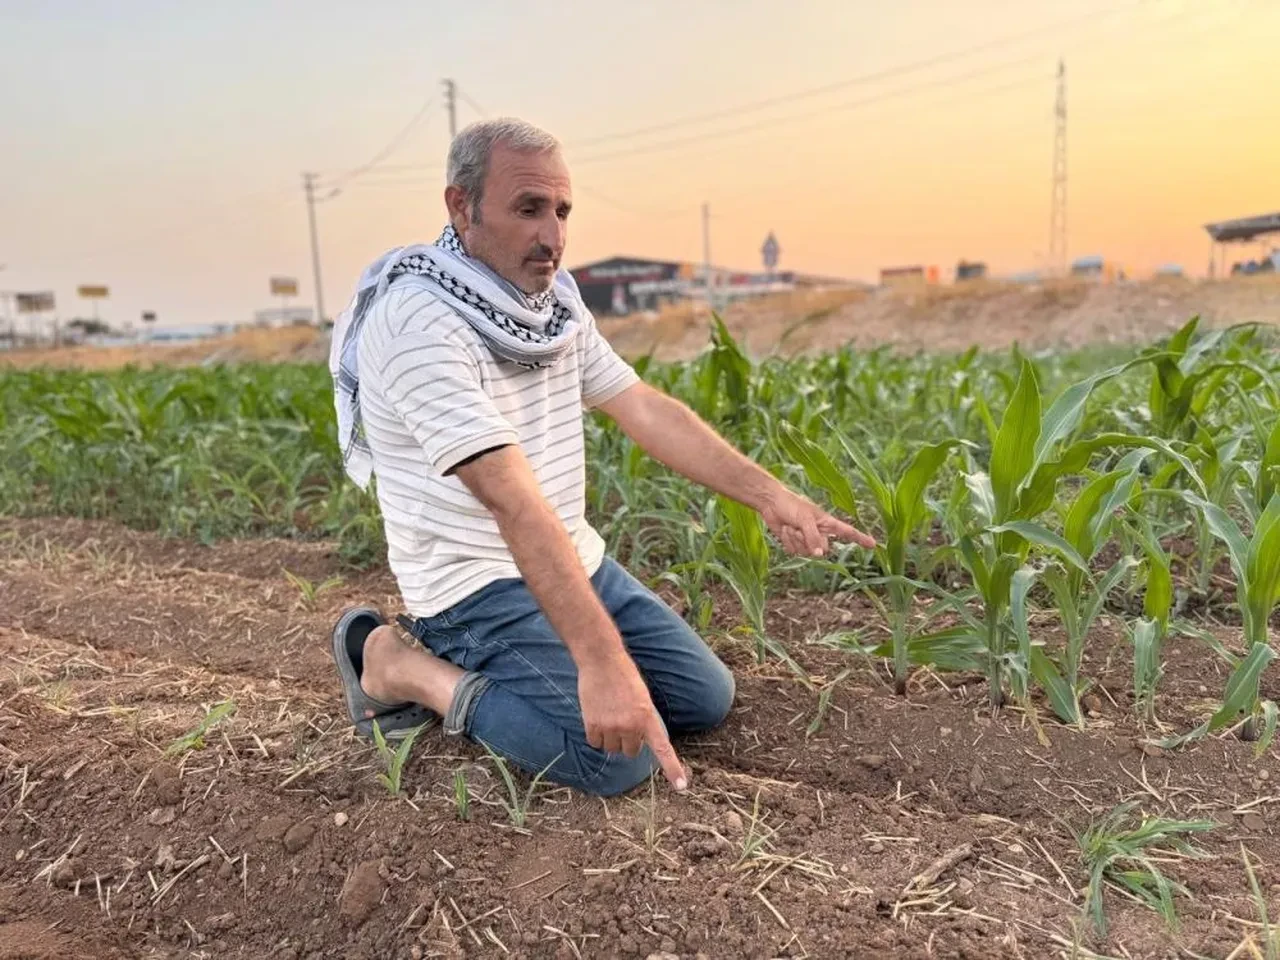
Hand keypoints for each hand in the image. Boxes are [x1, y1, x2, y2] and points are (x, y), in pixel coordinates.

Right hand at [578, 655, 687, 790]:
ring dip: (611, 739)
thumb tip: (638, 740)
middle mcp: (630, 726)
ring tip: (609, 715)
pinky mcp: (593, 725)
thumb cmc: (624, 676)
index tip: (682, 787)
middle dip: (628, 742)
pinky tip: (597, 717)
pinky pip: (595, 743)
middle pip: (630, 752)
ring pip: (612, 749)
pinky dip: (596, 735)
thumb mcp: (642, 697)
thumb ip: (642, 719)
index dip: (672, 769)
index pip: (663, 749)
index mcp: (647, 718)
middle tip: (623, 722)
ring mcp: (611, 727)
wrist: (602, 661)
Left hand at [759, 486, 876, 556]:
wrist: (771, 504)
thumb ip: (814, 537)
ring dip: (795, 540)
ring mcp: (807, 539)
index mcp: (828, 523)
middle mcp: (820, 532)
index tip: (874, 545)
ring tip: (790, 526)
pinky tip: (783, 530)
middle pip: (823, 549)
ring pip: (806, 552)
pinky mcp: (795, 543)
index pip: (849, 532)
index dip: (861, 539)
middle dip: (809, 541)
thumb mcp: (805, 520)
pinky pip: (794, 552)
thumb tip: (820, 555)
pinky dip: (787, 541)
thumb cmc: (791, 505)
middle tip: (799, 527)